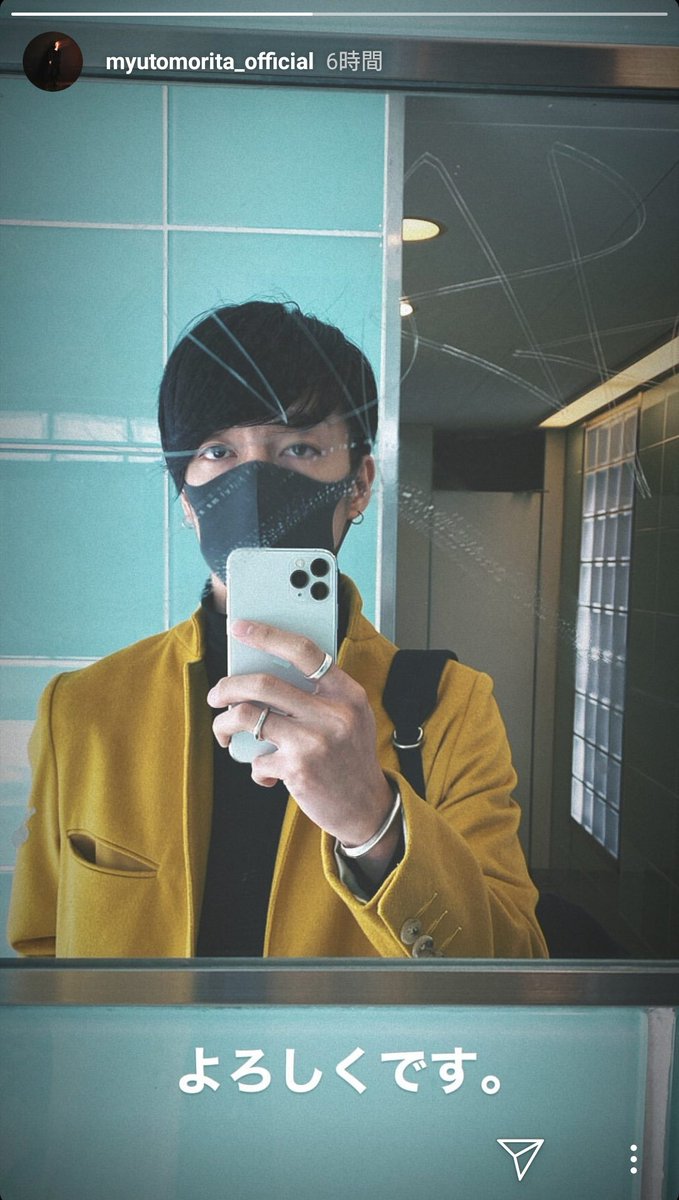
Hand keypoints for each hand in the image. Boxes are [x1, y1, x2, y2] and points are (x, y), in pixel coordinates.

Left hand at [207, 619, 397, 873]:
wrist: (366, 808)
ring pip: (248, 717)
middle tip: (216, 695)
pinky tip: (266, 773)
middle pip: (264, 683)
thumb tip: (262, 676)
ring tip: (225, 732)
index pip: (304, 651)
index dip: (267, 635)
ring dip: (225, 724)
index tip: (240, 627)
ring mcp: (315, 742)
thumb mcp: (350, 718)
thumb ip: (319, 695)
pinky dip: (254, 767)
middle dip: (228, 686)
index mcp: (347, 694)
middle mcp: (333, 714)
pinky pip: (257, 759)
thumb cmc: (350, 757)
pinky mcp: (298, 770)